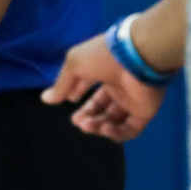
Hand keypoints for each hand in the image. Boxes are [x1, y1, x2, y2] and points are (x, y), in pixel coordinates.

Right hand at [41, 32, 165, 141]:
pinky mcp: (144, 113)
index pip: (89, 85)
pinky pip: (130, 129)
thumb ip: (62, 84)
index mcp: (103, 71)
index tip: (69, 101)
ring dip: (97, 126)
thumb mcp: (75, 65)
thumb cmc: (104, 56)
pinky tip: (103, 129)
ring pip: (113, 120)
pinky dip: (115, 133)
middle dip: (87, 116)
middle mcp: (118, 86)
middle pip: (101, 107)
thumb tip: (46, 99)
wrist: (137, 57)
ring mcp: (132, 100)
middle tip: (78, 121)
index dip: (77, 94)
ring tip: (86, 125)